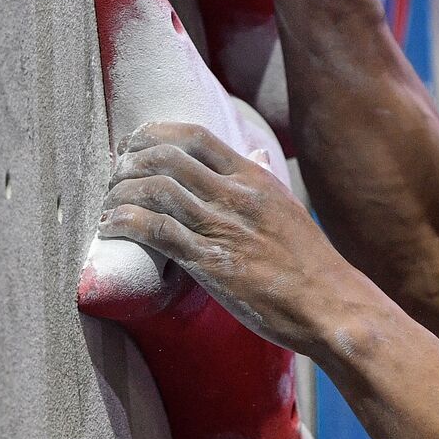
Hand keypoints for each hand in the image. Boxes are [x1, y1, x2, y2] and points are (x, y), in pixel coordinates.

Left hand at [98, 122, 356, 355]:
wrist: (330, 304)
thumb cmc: (310, 262)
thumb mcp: (289, 207)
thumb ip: (266, 179)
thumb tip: (257, 155)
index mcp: (254, 177)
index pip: (195, 135)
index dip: (155, 134)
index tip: (134, 145)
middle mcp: (236, 195)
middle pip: (167, 156)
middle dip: (130, 161)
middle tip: (115, 176)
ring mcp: (223, 227)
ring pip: (156, 190)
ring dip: (121, 192)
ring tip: (108, 204)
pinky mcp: (211, 263)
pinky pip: (157, 231)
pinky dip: (125, 222)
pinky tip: (111, 226)